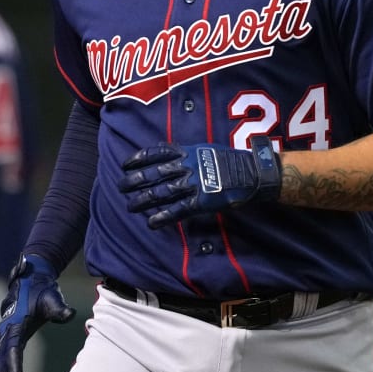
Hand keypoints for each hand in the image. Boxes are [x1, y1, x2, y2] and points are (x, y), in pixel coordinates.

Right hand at [0, 254, 75, 371]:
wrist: (30, 280)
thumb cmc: (43, 290)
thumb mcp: (53, 297)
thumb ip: (59, 308)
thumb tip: (69, 314)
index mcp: (17, 321)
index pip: (13, 345)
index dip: (14, 362)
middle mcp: (6, 329)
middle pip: (0, 358)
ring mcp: (3, 335)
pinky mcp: (4, 339)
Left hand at [118, 135, 281, 228]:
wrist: (251, 174)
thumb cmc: (230, 161)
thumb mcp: (205, 148)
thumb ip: (185, 152)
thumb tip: (166, 151)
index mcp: (188, 152)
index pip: (156, 153)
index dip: (138, 159)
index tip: (125, 164)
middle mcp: (187, 166)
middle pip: (154, 174)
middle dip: (134, 181)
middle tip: (120, 187)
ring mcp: (194, 184)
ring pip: (161, 193)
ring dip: (143, 200)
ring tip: (130, 206)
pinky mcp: (201, 202)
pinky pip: (177, 211)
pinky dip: (163, 217)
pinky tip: (151, 223)